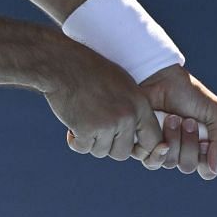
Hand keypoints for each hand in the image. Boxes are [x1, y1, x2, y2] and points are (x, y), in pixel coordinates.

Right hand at [46, 55, 162, 162]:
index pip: (153, 140)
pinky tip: (71, 125)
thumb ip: (133, 109)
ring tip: (82, 120)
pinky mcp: (87, 129)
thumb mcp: (122, 84)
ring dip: (90, 141)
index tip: (126, 144)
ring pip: (101, 151)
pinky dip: (75, 140)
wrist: (63, 64)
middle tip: (96, 131)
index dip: (140, 147)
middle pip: (123, 152)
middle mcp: (127, 116)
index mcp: (140, 105)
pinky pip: (83, 148)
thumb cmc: (90, 71)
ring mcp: (107, 124)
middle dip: (108, 146)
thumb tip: (138, 136)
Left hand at [135, 64, 216, 179]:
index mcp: (200, 145)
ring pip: (170, 163)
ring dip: (174, 139)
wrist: (161, 78)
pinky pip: (151, 160)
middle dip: (189, 143)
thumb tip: (216, 169)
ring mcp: (163, 147)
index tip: (205, 142)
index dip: (206, 160)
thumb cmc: (189, 92)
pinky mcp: (145, 144)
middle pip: (187, 166)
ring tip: (172, 117)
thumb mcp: (215, 113)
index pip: (206, 170)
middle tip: (187, 120)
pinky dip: (157, 145)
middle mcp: (181, 149)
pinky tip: (161, 124)